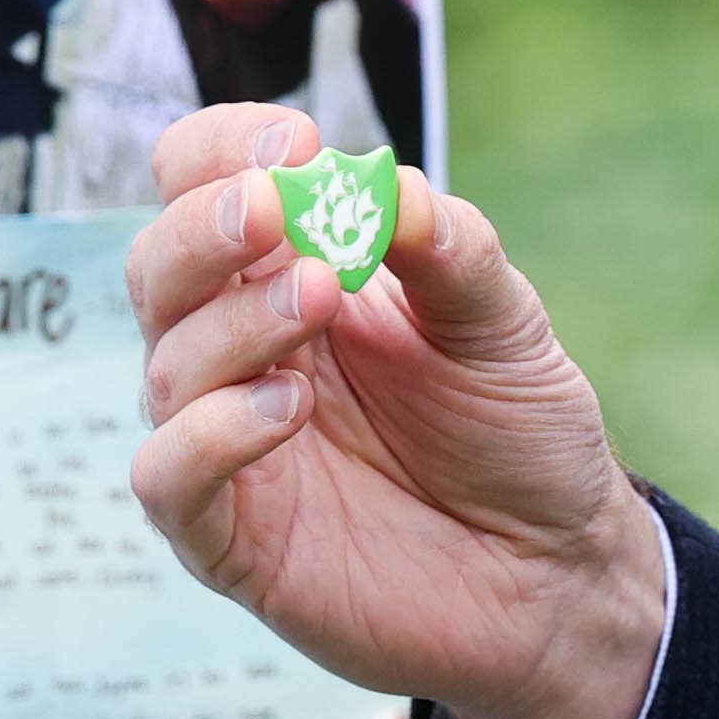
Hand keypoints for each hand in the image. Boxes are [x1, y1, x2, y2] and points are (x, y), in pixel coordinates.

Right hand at [128, 101, 668, 718]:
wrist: (557, 575)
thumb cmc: (518, 437)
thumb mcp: (505, 325)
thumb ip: (449, 251)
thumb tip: (387, 182)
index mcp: (296, 274)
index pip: (204, 186)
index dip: (226, 150)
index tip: (294, 144)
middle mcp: (244, 350)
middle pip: (161, 265)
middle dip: (206, 225)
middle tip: (274, 208)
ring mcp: (229, 443)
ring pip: (166, 363)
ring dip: (233, 319)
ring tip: (319, 300)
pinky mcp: (230, 538)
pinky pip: (168, 477)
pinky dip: (210, 432)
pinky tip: (286, 407)